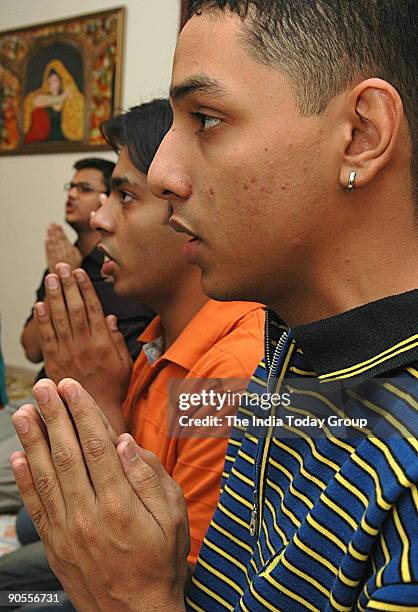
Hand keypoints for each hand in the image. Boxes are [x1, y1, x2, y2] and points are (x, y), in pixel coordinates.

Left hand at [10, 379, 188, 611]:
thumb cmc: (160, 561)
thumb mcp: (173, 517)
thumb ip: (150, 478)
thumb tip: (127, 444)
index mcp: (120, 504)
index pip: (97, 446)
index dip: (82, 413)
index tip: (72, 388)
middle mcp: (89, 513)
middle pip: (67, 454)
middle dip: (54, 416)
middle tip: (44, 387)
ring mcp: (67, 530)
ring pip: (46, 476)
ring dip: (33, 440)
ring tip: (24, 412)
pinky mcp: (55, 543)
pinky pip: (36, 506)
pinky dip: (25, 480)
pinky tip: (18, 456)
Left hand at [35, 263, 131, 433]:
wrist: (93, 410)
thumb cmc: (112, 387)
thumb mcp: (124, 362)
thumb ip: (116, 338)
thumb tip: (109, 317)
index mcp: (103, 342)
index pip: (92, 308)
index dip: (85, 288)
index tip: (80, 273)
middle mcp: (84, 344)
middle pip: (74, 308)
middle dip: (67, 285)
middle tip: (62, 267)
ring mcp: (67, 352)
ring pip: (59, 318)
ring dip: (54, 295)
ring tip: (51, 278)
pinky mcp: (53, 361)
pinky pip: (47, 336)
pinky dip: (42, 319)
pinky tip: (40, 304)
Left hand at [45, 224, 81, 272]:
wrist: (69, 282)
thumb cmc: (73, 270)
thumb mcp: (76, 256)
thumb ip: (70, 247)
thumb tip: (63, 236)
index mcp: (72, 251)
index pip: (64, 239)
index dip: (60, 231)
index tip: (57, 225)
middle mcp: (65, 254)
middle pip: (58, 240)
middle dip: (54, 231)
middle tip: (52, 224)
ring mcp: (58, 259)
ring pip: (53, 245)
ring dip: (50, 236)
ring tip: (49, 229)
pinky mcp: (52, 263)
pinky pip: (49, 252)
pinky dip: (47, 246)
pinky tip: (46, 240)